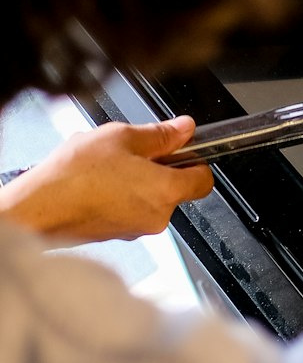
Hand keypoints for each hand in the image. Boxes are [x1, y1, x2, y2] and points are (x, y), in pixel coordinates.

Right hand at [0, 118, 212, 243]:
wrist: (38, 209)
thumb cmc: (75, 176)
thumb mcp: (122, 137)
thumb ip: (160, 134)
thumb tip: (184, 129)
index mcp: (166, 190)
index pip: (204, 180)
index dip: (195, 160)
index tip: (182, 149)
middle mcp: (157, 216)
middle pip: (176, 189)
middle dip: (160, 168)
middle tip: (134, 152)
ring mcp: (136, 229)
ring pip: (150, 199)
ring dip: (138, 181)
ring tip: (109, 166)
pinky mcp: (116, 234)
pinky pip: (130, 210)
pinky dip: (121, 195)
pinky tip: (98, 182)